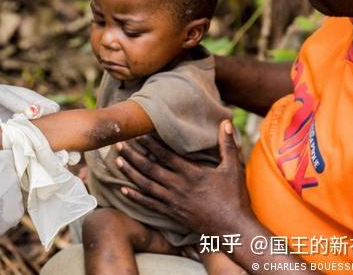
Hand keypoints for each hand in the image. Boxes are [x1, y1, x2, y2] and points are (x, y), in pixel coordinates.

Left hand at [115, 120, 252, 235]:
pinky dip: (135, 196)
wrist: (233, 229)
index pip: (165, 155)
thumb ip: (227, 145)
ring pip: (146, 185)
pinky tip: (123, 189)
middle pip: (149, 169)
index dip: (149, 143)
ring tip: (117, 161)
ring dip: (130, 173)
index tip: (137, 133)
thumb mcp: (233, 168)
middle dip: (132, 155)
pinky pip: (149, 204)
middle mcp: (178, 187)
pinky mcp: (171, 214)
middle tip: (118, 144)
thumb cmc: (235, 197)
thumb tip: (225, 122)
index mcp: (191, 174)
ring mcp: (173, 201)